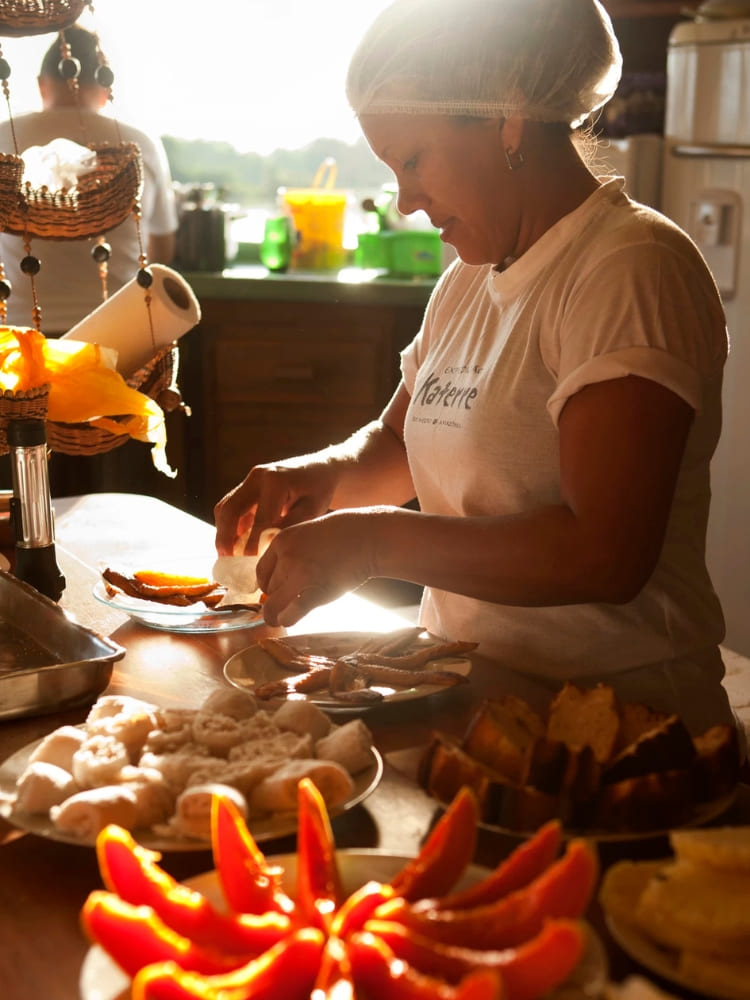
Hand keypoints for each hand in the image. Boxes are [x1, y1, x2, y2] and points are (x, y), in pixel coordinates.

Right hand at [214, 462, 337, 556]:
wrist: (319, 469)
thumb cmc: (319, 490)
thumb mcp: (312, 509)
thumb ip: (290, 525)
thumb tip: (266, 543)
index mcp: (276, 481)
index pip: (260, 518)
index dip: (252, 542)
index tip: (249, 562)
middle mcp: (257, 477)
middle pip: (230, 508)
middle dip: (225, 536)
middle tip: (226, 559)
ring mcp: (249, 480)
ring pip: (225, 507)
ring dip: (223, 531)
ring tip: (227, 555)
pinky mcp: (246, 487)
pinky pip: (231, 506)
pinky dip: (230, 526)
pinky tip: (235, 544)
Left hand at [257, 510, 375, 627]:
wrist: (368, 537)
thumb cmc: (344, 534)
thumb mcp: (307, 533)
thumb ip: (292, 552)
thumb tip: (280, 578)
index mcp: (282, 541)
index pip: (261, 572)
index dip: (268, 585)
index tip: (276, 590)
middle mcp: (286, 558)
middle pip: (269, 589)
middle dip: (279, 596)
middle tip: (294, 599)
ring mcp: (300, 575)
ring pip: (274, 604)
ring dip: (280, 612)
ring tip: (286, 615)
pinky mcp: (315, 592)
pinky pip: (291, 614)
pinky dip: (288, 620)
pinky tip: (291, 620)